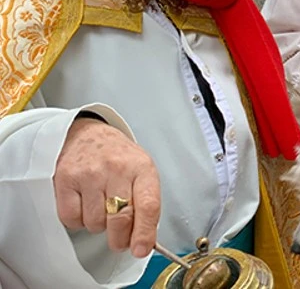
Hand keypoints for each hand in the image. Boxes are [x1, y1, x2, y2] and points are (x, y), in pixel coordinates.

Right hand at [54, 118, 160, 257]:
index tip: (140, 249)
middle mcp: (116, 169)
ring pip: (95, 223)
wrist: (88, 135)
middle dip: (120, 239)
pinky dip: (78, 220)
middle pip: (120, 219)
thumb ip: (147, 204)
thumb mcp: (142, 172)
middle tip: (120, 240)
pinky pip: (71, 218)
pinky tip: (85, 204)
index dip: (144, 233)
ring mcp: (89, 173)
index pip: (148, 205)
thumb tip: (144, 241)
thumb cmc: (119, 158)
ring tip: (101, 207)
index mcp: (142, 168)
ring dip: (99, 225)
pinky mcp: (65, 179)